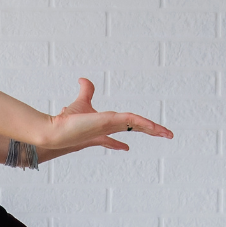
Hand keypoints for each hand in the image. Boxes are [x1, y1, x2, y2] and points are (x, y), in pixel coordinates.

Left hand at [38, 78, 172, 154]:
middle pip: (135, 128)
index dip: (130, 135)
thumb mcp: (81, 102)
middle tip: (168, 135)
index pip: (123, 130)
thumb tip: (82, 79)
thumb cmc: (66, 120)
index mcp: (106, 126)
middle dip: (152, 131)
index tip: (129, 147)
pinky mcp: (110, 122)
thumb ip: (86, 92)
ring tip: (168, 134)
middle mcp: (111, 128)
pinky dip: (142, 123)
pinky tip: (153, 127)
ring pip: (136, 126)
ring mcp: (112, 126)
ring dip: (153, 129)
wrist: (57, 129)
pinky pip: (130, 121)